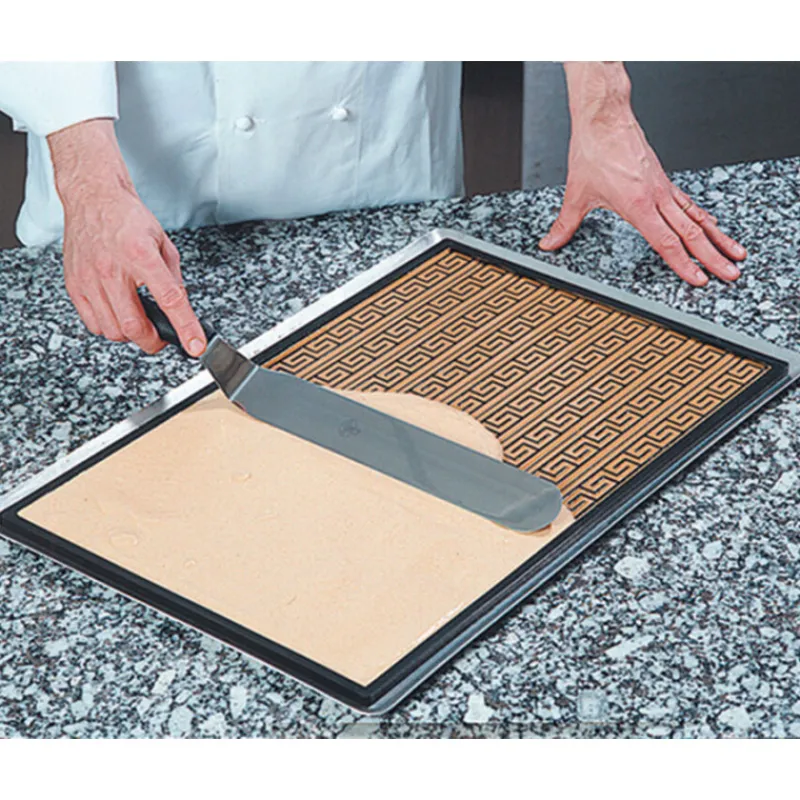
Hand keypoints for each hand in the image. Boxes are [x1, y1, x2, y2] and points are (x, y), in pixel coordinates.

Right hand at [48, 119, 206, 354]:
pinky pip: (93, 324)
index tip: (195, 346)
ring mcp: (90, 279)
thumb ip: (174, 278)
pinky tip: (119, 315)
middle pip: (134, 326)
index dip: (185, 328)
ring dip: (131, 335)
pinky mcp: (75, 285)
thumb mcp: (164, 244)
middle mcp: (112, 269)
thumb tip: (181, 309)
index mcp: (141, 255)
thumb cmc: (128, 218)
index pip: (169, 300)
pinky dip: (110, 328)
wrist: (93, 198)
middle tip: (162, 337)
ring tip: (140, 322)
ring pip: (113, 330)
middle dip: (153, 341)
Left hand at [539, 62, 746, 286]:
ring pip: (697, 218)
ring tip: (736, 255)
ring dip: (719, 239)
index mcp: (638, 204)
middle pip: (691, 233)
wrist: (605, 117)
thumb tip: (549, 244)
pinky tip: (714, 227)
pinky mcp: (664, 180)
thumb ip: (564, 224)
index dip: (683, 264)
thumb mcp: (576, 194)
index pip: (666, 242)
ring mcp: (664, 188)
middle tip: (731, 275)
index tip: (699, 279)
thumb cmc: (594, 149)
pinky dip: (705, 218)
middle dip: (713, 257)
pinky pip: (689, 203)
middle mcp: (657, 197)